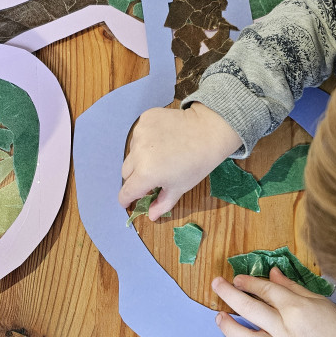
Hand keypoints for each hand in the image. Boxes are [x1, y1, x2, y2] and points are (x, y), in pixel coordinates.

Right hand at [118, 103, 241, 219]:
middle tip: (151, 178)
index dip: (126, 200)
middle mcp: (138, 154)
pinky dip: (145, 141)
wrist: (209, 131)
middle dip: (135, 178)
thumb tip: (151, 216)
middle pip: (126, 172)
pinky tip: (161, 140)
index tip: (128, 202)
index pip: (126, 192)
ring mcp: (139, 134)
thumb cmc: (196, 163)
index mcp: (146, 174)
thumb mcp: (180, 187)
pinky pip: (138, 135)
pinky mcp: (144, 119)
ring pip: (132, 153)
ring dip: (140, 158)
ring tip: (159, 156)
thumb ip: (162, 203)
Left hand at [213, 267, 335, 336]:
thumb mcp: (318, 300)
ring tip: (219, 318)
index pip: (265, 290)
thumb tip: (271, 272)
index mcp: (296, 308)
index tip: (236, 279)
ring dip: (230, 328)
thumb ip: (291, 287)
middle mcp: (286, 329)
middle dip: (230, 295)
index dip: (248, 283)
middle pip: (251, 310)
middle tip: (216, 285)